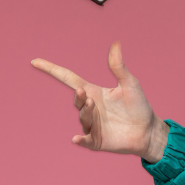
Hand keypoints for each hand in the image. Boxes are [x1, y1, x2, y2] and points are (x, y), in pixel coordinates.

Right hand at [30, 41, 169, 161]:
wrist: (149, 131)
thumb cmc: (139, 106)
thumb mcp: (129, 84)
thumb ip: (119, 66)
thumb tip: (115, 43)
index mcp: (94, 92)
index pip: (68, 79)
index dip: (52, 70)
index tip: (35, 61)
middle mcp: (90, 108)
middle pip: (76, 100)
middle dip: (78, 96)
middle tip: (84, 93)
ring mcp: (92, 125)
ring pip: (82, 118)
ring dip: (86, 112)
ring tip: (93, 105)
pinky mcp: (97, 141)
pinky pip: (86, 140)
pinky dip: (81, 139)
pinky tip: (77, 139)